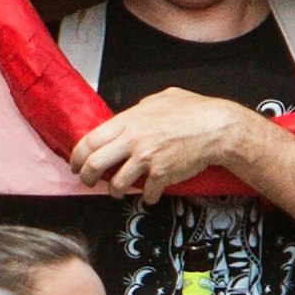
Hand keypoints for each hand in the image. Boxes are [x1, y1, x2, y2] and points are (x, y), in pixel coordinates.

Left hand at [71, 91, 260, 199]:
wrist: (218, 127)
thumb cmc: (194, 110)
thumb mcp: (162, 98)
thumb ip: (141, 108)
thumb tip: (131, 114)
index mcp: (129, 121)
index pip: (90, 140)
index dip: (78, 156)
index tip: (77, 163)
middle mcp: (133, 140)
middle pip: (94, 164)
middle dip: (87, 177)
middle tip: (88, 181)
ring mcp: (146, 159)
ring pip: (116, 183)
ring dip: (114, 190)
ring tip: (118, 190)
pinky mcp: (161, 174)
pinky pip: (146, 193)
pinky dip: (148, 196)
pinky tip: (151, 194)